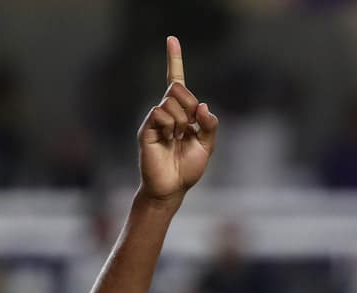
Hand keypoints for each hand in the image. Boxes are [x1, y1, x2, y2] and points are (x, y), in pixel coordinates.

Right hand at [138, 36, 218, 204]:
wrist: (172, 188)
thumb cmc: (187, 168)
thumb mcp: (207, 146)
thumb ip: (209, 125)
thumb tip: (203, 105)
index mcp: (181, 114)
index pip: (176, 82)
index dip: (175, 60)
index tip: (172, 39)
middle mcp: (166, 112)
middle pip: (178, 88)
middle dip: (190, 104)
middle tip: (190, 126)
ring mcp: (155, 120)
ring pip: (171, 101)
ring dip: (183, 120)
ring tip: (178, 138)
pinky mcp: (146, 129)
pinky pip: (160, 113)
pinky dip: (172, 125)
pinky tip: (170, 138)